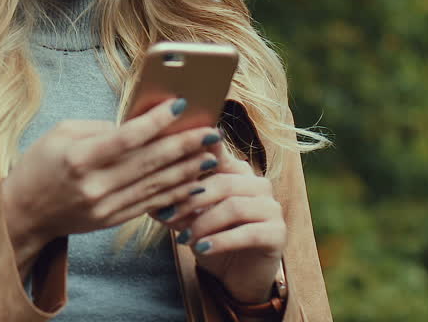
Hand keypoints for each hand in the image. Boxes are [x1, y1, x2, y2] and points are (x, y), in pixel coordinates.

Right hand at [0, 98, 217, 259]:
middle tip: (211, 132)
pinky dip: (175, 192)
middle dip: (184, 145)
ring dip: (187, 170)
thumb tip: (139, 125)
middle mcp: (95, 185)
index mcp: (79, 158)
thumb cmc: (40, 164)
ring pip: (156, 185)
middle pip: (149, 162)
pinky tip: (194, 182)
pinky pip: (151, 204)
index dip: (156, 121)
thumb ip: (100, 127)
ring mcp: (105, 206)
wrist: (24, 212)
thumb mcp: (60, 133)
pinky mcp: (113, 220)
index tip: (179, 105)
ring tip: (211, 155)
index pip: (126, 138)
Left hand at [157, 134, 284, 303]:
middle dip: (191, 200)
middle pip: (222, 182)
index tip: (173, 153)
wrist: (236, 275)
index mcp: (237, 171)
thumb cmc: (211, 238)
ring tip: (183, 239)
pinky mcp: (278, 233)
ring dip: (204, 223)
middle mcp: (258, 183)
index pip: (218, 154)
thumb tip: (149, 198)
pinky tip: (201, 249)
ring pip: (234, 207)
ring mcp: (271, 207)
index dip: (196, 153)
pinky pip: (248, 233)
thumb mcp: (189, 218)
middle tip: (167, 215)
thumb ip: (175, 202)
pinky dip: (221, 241)